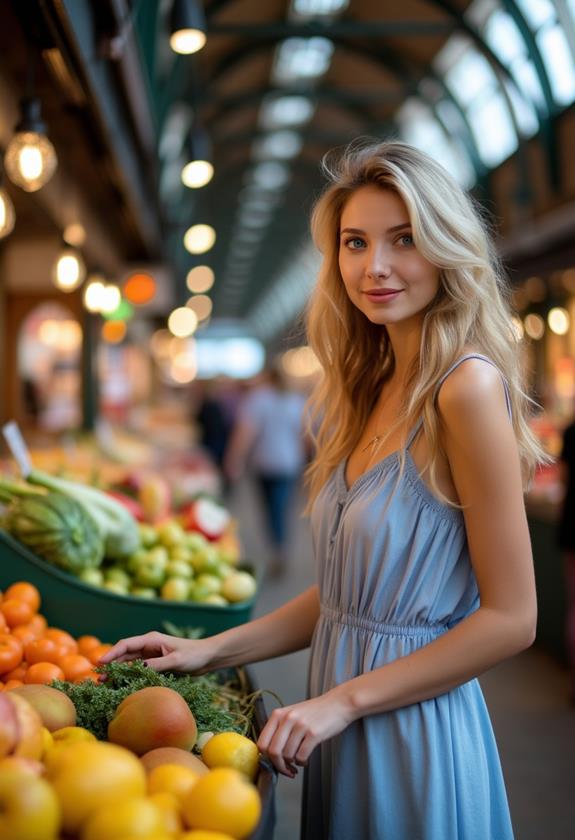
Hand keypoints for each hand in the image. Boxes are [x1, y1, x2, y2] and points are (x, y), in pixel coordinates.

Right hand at [98, 631, 214, 673]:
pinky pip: (138, 670)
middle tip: (99, 679)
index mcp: (151, 640)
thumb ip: (158, 664)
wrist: (207, 657)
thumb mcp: (176, 660)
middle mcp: (148, 646)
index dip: (112, 653)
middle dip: (111, 665)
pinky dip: (128, 676)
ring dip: (118, 672)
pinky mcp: (155, 664)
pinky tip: (121, 685)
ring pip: (129, 663)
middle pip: (124, 655)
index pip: (126, 645)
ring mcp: (150, 655)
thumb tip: (140, 668)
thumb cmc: (194, 655)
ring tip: (105, 684)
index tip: (100, 663)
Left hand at [257, 690, 354, 777]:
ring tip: (298, 761)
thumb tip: (269, 755)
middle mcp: (287, 718)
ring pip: (287, 756)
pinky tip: (306, 759)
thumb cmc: (315, 712)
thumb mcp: (292, 715)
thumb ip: (279, 730)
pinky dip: (302, 762)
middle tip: (286, 770)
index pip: (262, 743)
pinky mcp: (314, 733)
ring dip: (292, 764)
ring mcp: (301, 725)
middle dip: (279, 766)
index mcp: (278, 714)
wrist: (338, 703)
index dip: (266, 758)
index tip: (273, 763)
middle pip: (273, 752)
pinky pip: (301, 756)